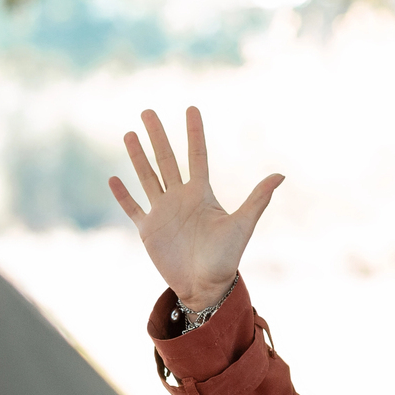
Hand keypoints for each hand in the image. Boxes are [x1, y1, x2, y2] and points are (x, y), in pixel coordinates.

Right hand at [109, 107, 283, 309]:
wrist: (206, 286)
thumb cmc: (226, 258)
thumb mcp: (243, 225)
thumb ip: (257, 199)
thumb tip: (281, 175)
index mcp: (201, 194)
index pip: (196, 156)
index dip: (194, 133)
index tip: (191, 109)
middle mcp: (180, 198)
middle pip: (166, 160)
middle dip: (158, 136)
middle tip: (148, 111)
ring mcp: (162, 213)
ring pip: (147, 177)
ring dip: (138, 157)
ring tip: (129, 134)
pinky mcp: (148, 231)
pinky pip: (133, 208)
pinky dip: (123, 195)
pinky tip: (113, 179)